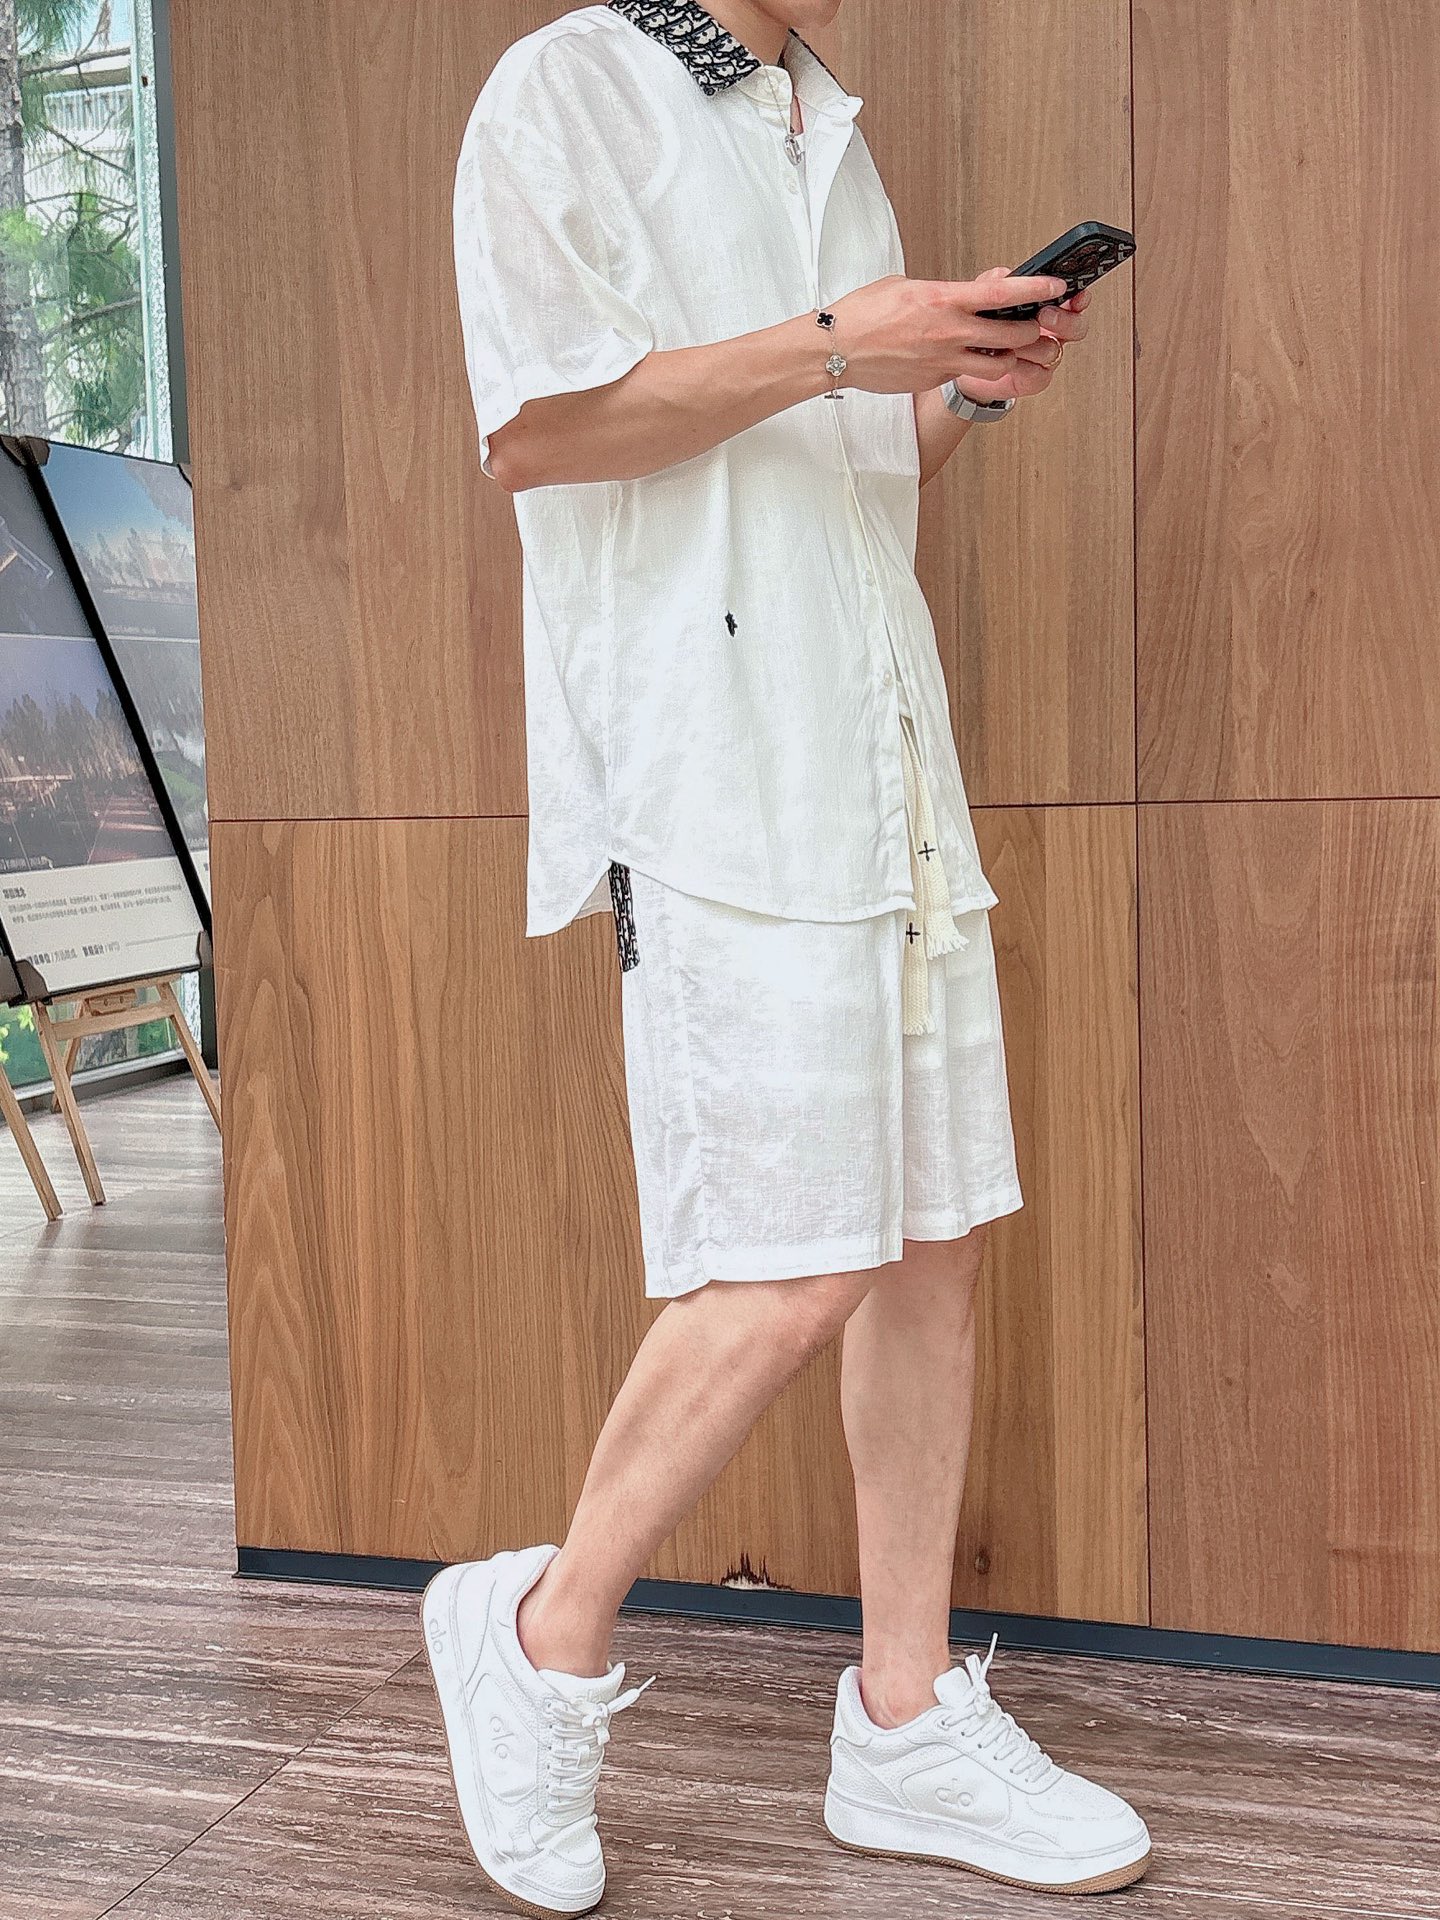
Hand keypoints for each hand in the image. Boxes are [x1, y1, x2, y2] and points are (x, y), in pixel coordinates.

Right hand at [827, 269, 1070, 394]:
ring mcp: (943, 360)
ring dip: (1012, 356)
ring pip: (998, 364)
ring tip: (1014, 347)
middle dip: (1033, 330)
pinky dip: (979, 367)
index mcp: (942, 298)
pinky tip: (976, 359)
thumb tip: (961, 293)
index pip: (1002, 294)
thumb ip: (940, 291)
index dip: (1035, 290)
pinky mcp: (934, 380)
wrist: (836, 350)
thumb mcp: (905, 286)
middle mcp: (948, 331)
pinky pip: (968, 375)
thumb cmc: (864, 313)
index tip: (1055, 286)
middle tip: (1039, 324)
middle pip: (1011, 334)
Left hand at [950, 265, 1093, 404]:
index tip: (1069, 290)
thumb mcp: (984, 298)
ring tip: (1010, 340)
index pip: (1073, 300)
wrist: (962, 363)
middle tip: (1044, 315)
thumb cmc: (979, 328)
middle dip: (1062, 320)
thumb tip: (1005, 275)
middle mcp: (1049, 333)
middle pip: (1076, 327)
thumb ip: (996, 283)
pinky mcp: (1032, 380)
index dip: (1078, 296)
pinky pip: (1037, 374)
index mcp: (1046, 308)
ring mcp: (1043, 357)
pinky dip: (1021, 366)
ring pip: (1052, 350)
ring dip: (1031, 344)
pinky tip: (1006, 359)